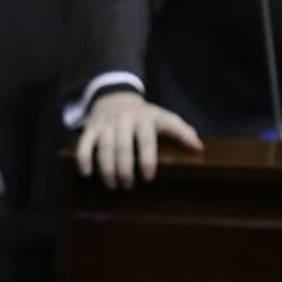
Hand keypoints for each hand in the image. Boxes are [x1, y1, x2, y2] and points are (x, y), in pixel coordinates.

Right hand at [75, 91, 202, 189]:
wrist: (114, 95)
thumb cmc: (143, 114)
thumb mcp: (163, 117)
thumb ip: (180, 131)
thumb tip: (198, 147)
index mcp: (144, 119)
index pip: (145, 140)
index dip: (146, 159)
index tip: (148, 177)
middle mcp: (123, 121)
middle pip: (122, 147)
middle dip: (124, 168)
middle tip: (127, 186)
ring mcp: (105, 125)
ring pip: (103, 148)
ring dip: (106, 168)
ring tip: (112, 185)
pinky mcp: (90, 129)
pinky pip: (84, 144)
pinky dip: (83, 159)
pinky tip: (87, 173)